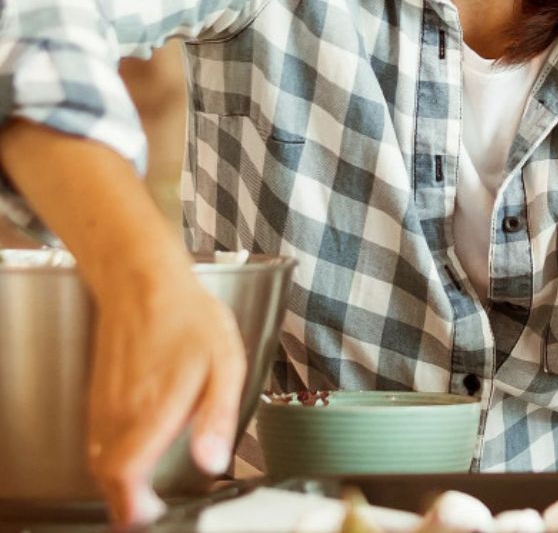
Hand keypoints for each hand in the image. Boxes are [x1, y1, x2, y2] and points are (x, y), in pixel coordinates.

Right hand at [87, 267, 245, 525]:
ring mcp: (104, 402)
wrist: (144, 281)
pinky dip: (112, 454)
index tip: (151, 514)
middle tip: (151, 508)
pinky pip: (98, 436)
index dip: (133, 505)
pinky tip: (136, 449)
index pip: (125, 474)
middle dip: (127, 500)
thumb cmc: (189, 317)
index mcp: (150, 410)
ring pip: (100, 457)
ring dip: (119, 478)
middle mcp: (120, 412)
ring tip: (145, 489)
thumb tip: (213, 462)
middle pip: (108, 475)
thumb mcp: (225, 363)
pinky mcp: (99, 393)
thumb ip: (216, 416)